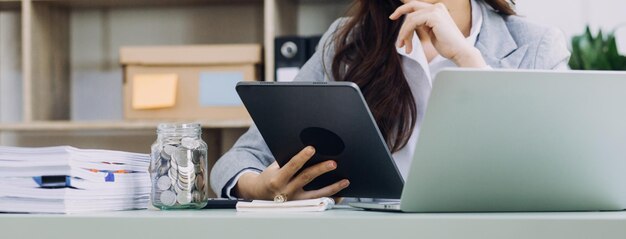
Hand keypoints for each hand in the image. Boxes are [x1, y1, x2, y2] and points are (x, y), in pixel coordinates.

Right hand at [234, 146, 349, 199]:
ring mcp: (295, 200)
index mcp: (278, 179)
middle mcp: (286, 191)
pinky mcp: (302, 205)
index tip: (312, 149)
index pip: (292, 166)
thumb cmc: (271, 176)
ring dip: (332, 188)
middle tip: (333, 163)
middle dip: (320, 169)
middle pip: (306, 178)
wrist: (261, 194)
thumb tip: (310, 149)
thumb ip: (288, 160)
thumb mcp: (274, 167)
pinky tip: (341, 194)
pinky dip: (331, 199)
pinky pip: (319, 202)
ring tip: (345, 181)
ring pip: (316, 194)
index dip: (302, 157)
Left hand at [390, 1, 486, 66]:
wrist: (459, 52)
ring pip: (410, 18)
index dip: (402, 10)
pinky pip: (412, 22)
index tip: (392, 17)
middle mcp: (437, 7)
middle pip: (410, 9)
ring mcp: (436, 10)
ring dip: (404, 34)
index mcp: (437, 9)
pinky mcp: (434, 16)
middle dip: (401, 22)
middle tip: (397, 40)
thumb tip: (408, 25)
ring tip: (404, 47)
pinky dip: (406, 32)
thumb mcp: (432, 32)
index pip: (414, 6)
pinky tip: (405, 42)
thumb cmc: (447, 45)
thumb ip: (422, 24)